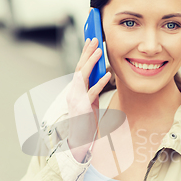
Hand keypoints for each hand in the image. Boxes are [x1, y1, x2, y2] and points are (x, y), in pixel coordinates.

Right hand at [66, 38, 110, 160]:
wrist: (79, 140)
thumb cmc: (86, 122)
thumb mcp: (90, 101)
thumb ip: (93, 87)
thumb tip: (102, 73)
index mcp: (74, 90)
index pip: (79, 68)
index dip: (84, 54)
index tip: (90, 41)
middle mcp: (73, 92)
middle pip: (79, 68)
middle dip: (87, 53)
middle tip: (95, 39)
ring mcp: (76, 99)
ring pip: (82, 76)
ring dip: (91, 62)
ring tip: (99, 51)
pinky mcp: (83, 107)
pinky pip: (92, 92)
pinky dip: (100, 82)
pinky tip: (107, 74)